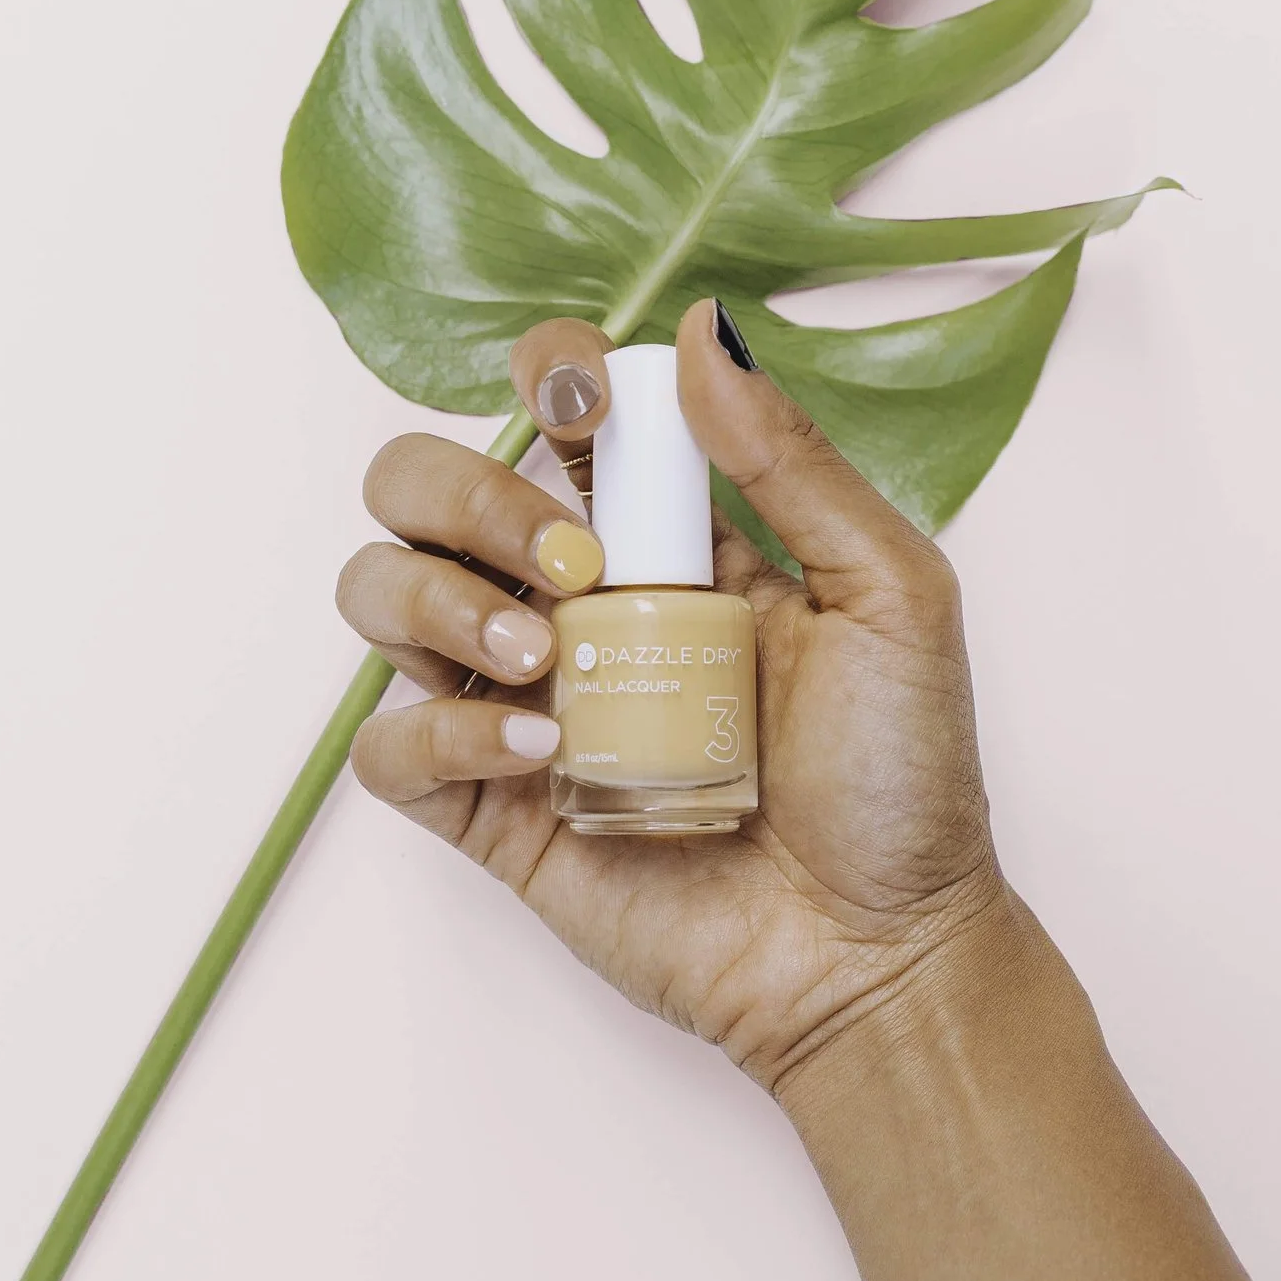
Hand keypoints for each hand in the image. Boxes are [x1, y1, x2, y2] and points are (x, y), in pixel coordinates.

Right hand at [334, 298, 1006, 1085]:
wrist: (879, 949)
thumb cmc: (901, 774)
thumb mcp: (888, 593)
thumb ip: (791, 462)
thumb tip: (700, 331)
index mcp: (659, 537)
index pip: (551, 416)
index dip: (542, 378)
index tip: (582, 403)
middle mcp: (570, 603)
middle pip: (422, 487)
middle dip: (466, 493)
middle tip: (569, 564)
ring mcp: (518, 702)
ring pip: (379, 592)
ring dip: (436, 596)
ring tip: (543, 653)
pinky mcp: (490, 809)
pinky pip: (389, 746)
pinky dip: (438, 730)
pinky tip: (537, 746)